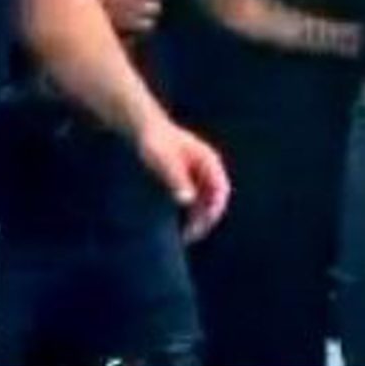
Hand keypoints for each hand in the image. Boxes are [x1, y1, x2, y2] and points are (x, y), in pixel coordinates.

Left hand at [134, 115, 230, 241]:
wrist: (143, 129)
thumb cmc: (155, 142)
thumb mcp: (164, 160)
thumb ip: (177, 179)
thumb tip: (188, 200)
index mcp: (208, 161)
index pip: (220, 190)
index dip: (214, 210)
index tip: (203, 225)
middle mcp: (207, 168)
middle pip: (215, 199)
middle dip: (206, 219)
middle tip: (191, 236)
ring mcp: (198, 174)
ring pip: (205, 202)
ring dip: (198, 218)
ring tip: (185, 236)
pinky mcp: (187, 179)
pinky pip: (195, 201)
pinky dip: (190, 213)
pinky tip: (179, 225)